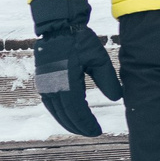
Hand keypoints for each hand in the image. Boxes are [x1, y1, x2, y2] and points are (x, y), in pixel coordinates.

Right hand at [30, 0, 118, 136]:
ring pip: (56, 111)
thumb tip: (116, 99)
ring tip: (82, 128)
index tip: (97, 131)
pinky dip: (60, 113)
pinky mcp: (43, 81)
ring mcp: (45, 85)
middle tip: (92, 133)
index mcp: (67, 82)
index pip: (77, 110)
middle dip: (78, 126)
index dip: (87, 123)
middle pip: (65, 114)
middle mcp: (52, 87)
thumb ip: (108, 80)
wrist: (58, 28)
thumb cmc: (80, 41)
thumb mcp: (99, 59)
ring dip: (68, 121)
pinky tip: (69, 116)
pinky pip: (50, 103)